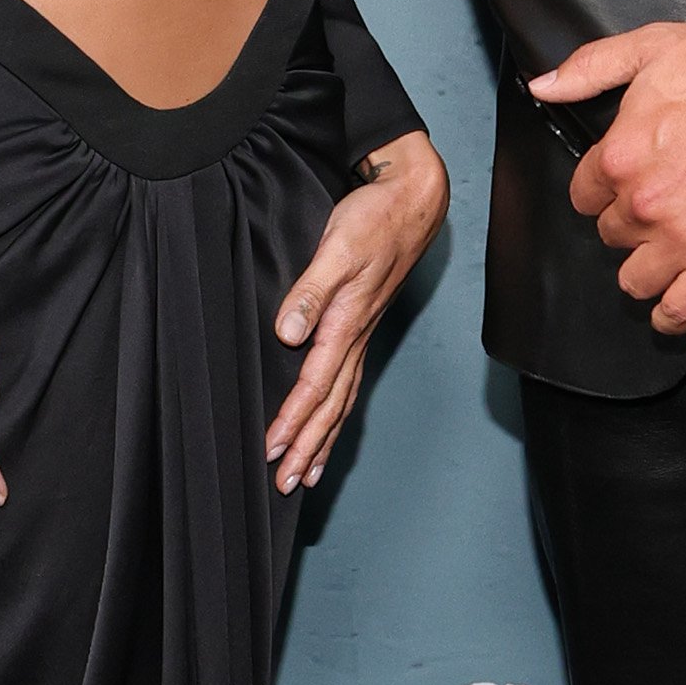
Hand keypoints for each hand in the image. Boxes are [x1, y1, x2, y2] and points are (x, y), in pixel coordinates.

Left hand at [266, 132, 449, 495]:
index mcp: (347, 323)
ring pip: (343, 400)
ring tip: (309, 474)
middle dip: (308, 447)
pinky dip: (337, 411)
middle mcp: (357, 336)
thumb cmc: (374, 220)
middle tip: (286, 485)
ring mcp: (364, 334)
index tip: (272, 451)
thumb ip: (311, 292)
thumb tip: (288, 334)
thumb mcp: (338, 249)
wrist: (413, 200)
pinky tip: (330, 423)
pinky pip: (349, 382)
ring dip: (324, 438)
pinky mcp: (365, 324)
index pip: (315, 385)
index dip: (293, 421)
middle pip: (331, 406)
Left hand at [536, 19, 685, 328]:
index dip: (607, 192)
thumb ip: (589, 69)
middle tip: (663, 212)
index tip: (628, 187)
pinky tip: (676, 306)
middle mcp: (641, 203)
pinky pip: (677, 311)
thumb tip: (543, 87)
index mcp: (618, 155)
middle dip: (632, 226)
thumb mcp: (650, 46)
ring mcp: (679, 239)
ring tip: (670, 256)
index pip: (584, 197)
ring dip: (648, 269)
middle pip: (612, 236)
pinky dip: (672, 315)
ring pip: (635, 280)